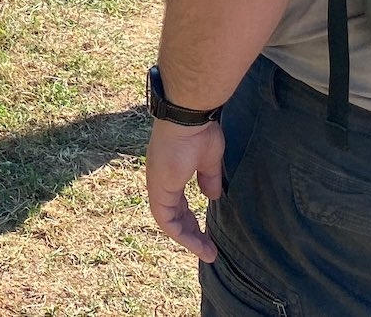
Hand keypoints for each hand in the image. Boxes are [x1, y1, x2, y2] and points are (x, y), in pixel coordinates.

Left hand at [145, 117, 223, 261]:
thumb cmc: (199, 132)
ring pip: (168, 220)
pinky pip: (165, 220)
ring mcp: (157, 184)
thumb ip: (208, 179)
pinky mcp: (158, 189)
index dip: (190, 219)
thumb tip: (212, 196)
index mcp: (170, 171)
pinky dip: (181, 234)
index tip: (205, 231)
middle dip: (191, 232)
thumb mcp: (209, 160)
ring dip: (188, 238)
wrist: (188, 118)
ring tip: (207, 252)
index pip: (177, 202)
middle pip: (173, 214)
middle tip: (208, 248)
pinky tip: (197, 244)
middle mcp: (160, 180)